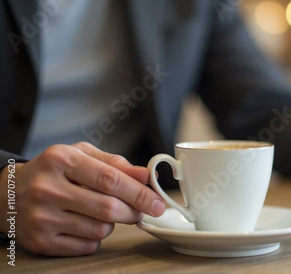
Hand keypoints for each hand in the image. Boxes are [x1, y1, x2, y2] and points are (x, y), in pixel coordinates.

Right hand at [0, 142, 165, 255]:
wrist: (8, 194)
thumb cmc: (54, 171)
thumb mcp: (81, 156)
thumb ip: (116, 164)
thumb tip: (147, 175)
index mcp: (61, 160)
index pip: (111, 179)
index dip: (140, 193)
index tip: (158, 202)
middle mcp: (48, 188)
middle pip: (108, 208)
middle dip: (133, 211)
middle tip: (141, 210)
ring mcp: (42, 217)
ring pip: (100, 229)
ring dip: (113, 224)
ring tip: (103, 212)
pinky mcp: (40, 241)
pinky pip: (87, 246)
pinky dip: (95, 239)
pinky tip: (85, 224)